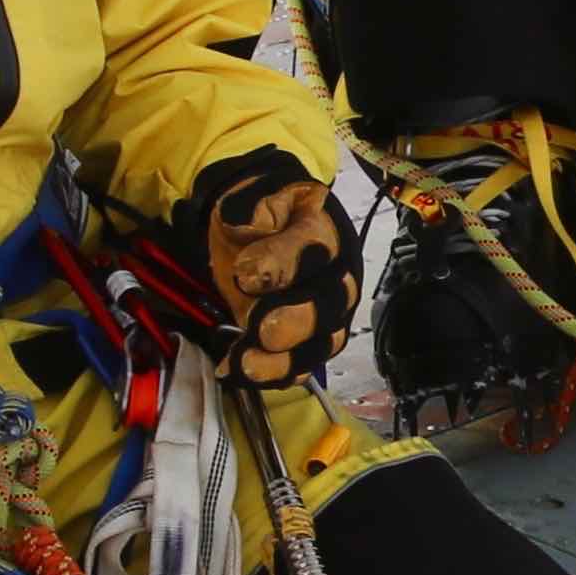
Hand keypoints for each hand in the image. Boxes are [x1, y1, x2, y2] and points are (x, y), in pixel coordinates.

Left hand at [200, 161, 359, 383]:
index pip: (314, 248)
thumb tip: (245, 223)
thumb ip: (247, 208)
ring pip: (323, 343)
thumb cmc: (254, 215)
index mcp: (322, 230)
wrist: (250, 230)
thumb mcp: (247, 198)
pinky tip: (241, 372)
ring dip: (286, 359)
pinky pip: (303, 366)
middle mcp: (334, 275)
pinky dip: (274, 375)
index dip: (283, 264)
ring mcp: (324, 313)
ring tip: (247, 363)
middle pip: (332, 304)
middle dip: (297, 320)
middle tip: (262, 327)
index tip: (244, 272)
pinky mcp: (306, 340)